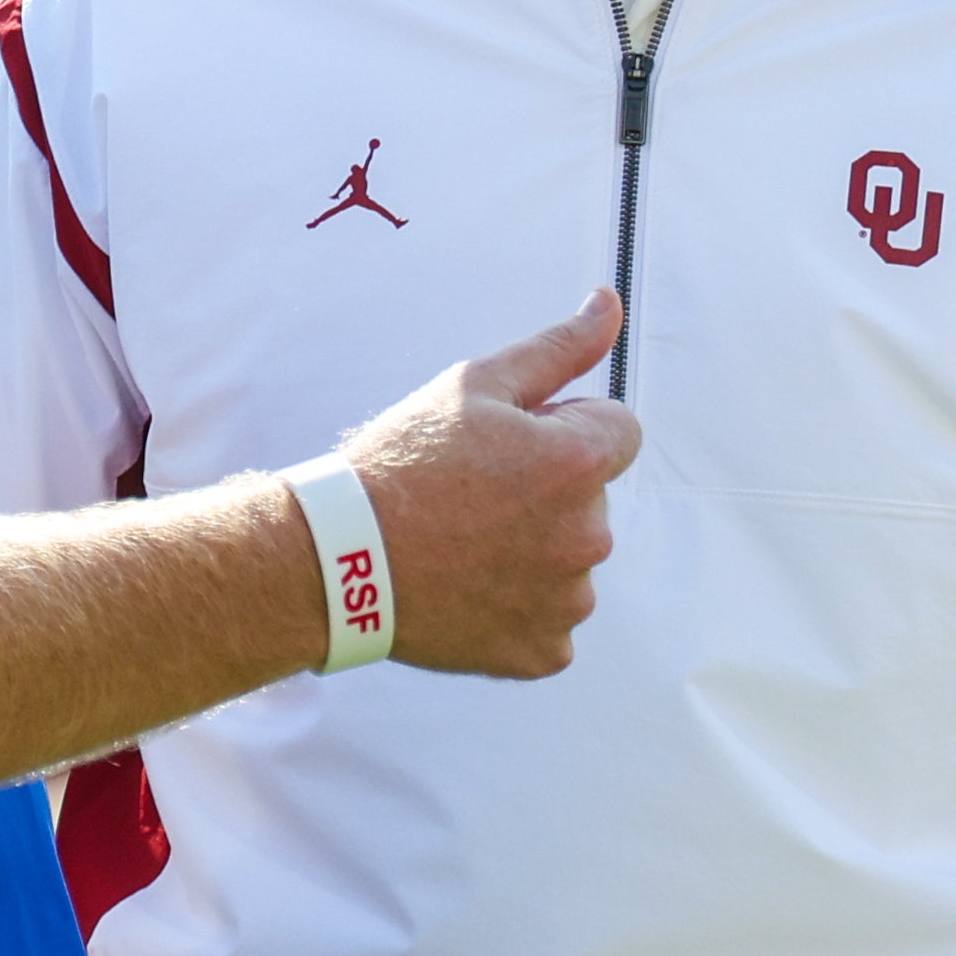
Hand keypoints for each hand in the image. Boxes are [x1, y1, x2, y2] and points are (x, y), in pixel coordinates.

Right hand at [330, 291, 640, 678]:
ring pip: (571, 559)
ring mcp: (566, 601)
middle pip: (593, 498)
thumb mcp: (475, 386)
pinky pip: (550, 620)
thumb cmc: (401, 463)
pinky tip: (467, 586)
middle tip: (473, 494)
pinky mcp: (541, 651)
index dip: (564, 426)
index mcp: (580, 464)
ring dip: (534, 549)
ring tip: (463, 542)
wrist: (336, 557)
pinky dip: (518, 607)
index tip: (508, 444)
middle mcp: (588, 536)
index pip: (619, 430)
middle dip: (549, 490)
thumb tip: (609, 304)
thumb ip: (558, 348)